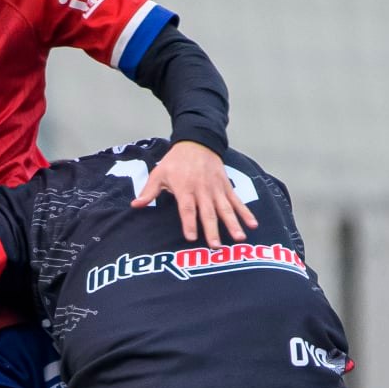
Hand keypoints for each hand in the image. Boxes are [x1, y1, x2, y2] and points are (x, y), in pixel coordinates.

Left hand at [132, 141, 256, 244]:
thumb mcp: (159, 173)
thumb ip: (149, 191)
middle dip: (212, 229)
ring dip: (233, 224)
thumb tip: (136, 205)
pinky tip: (253, 224)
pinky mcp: (226, 186)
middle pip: (208, 212)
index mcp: (185, 188)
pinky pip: (237, 201)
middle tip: (215, 246)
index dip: (189, 223)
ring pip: (225, 208)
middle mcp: (202, 189)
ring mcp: (216, 188)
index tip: (191, 237)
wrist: (197, 142)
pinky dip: (245, 212)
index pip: (187, 208)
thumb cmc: (175, 161)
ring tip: (239, 238)